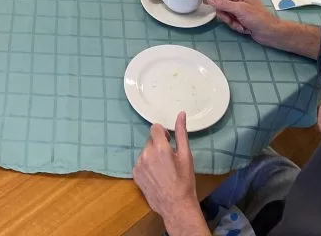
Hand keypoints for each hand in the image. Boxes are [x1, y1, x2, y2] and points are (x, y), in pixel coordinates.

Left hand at [133, 116, 203, 233]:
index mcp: (159, 147)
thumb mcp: (186, 156)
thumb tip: (181, 114)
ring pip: (145, 152)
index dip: (163, 133)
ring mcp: (139, 165)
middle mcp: (146, 153)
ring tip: (163, 170)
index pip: (155, 128)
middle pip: (150, 141)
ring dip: (152, 156)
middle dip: (158, 146)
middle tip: (169, 159)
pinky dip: (146, 166)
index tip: (169, 142)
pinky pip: (140, 163)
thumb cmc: (184, 181)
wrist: (176, 206)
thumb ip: (181, 133)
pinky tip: (156, 176)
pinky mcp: (135, 175)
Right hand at [207, 0, 279, 43]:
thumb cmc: (257, 18)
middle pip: (221, 1)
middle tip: (229, 18)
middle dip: (224, 12)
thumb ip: (222, 3)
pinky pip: (230, 19)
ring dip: (230, 20)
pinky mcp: (240, 17)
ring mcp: (239, 8)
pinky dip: (235, 25)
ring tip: (239, 24)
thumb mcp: (239, 9)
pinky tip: (243, 28)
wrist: (270, 33)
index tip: (207, 2)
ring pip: (225, 12)